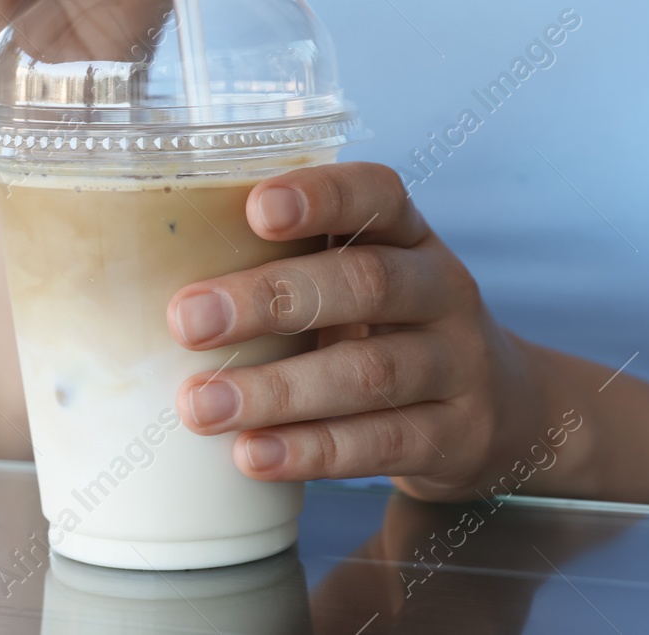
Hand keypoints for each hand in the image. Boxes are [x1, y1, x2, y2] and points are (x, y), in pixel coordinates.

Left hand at [165, 162, 563, 500]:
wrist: (506, 412)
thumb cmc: (390, 330)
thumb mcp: (357, 283)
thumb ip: (286, 267)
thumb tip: (142, 276)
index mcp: (409, 235)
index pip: (378, 194)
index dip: (321, 196)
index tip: (255, 209)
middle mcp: (442, 290)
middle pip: (365, 284)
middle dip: (270, 299)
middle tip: (186, 320)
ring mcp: (458, 365)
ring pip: (370, 373)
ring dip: (277, 390)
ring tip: (200, 405)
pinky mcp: (456, 437)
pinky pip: (383, 443)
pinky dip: (313, 451)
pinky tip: (253, 455)